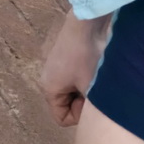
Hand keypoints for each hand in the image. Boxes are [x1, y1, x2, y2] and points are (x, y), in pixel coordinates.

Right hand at [40, 11, 108, 126]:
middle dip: (82, 102)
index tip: (91, 101)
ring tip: (96, 78)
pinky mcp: (61, 55)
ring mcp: (53, 66)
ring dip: (84, 89)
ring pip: (70, 90)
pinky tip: (94, 66)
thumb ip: (90, 109)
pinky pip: (71, 77)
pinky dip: (83, 77)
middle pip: (65, 104)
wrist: (86, 24)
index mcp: (48, 89)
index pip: (62, 118)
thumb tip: (94, 116)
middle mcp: (47, 78)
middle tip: (96, 91)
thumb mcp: (92, 90)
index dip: (80, 116)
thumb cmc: (88, 59)